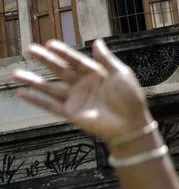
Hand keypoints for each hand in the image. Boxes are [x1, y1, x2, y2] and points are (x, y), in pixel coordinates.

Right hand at [13, 40, 153, 146]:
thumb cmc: (130, 100)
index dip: (64, 52)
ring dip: (33, 81)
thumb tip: (97, 41)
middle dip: (45, 60)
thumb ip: (106, 59)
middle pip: (60, 70)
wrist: (130, 125)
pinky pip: (51, 106)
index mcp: (96, 75)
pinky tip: (22, 93)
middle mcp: (84, 86)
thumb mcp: (121, 74)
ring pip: (51, 88)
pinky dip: (37, 100)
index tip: (49, 43)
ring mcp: (77, 100)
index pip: (76, 60)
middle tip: (29, 49)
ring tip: (15, 73)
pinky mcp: (72, 114)